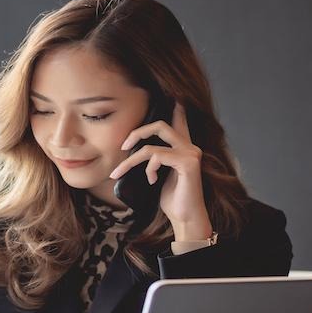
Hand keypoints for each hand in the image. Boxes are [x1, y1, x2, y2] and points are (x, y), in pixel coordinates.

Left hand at [108, 102, 212, 240]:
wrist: (185, 218)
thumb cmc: (172, 199)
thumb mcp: (158, 175)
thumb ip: (153, 159)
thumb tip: (135, 151)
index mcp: (182, 147)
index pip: (178, 120)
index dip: (174, 107)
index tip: (172, 94)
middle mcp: (189, 146)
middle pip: (160, 125)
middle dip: (137, 132)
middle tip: (123, 145)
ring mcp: (190, 154)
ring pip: (151, 145)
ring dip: (131, 160)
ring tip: (120, 172)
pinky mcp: (188, 163)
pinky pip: (157, 157)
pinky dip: (148, 168)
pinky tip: (152, 180)